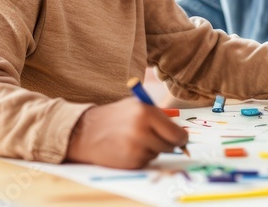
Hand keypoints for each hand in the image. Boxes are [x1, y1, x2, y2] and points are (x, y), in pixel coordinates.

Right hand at [67, 99, 188, 168]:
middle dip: (167, 143)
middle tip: (154, 136)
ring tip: (134, 138)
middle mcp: (142, 131)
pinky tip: (127, 148)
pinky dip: (141, 156)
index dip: (181, 138)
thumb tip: (182, 132)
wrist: (85, 132)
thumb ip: (159, 116)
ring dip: (152, 148)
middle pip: (171, 146)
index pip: (178, 134)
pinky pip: (147, 161)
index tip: (180, 138)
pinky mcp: (130, 162)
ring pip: (159, 153)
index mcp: (147, 113)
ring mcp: (136, 149)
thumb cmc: (114, 116)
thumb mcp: (136, 106)